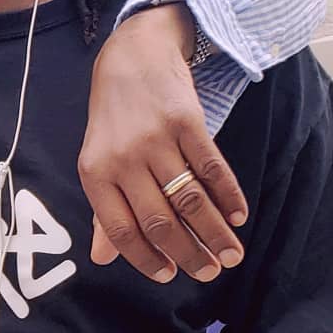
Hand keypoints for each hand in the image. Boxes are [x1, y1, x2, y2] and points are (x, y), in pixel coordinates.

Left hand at [78, 4, 246, 284]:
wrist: (131, 57)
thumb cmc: (112, 117)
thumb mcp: (97, 159)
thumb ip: (102, 209)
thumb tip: (100, 258)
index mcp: (94, 172)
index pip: (120, 229)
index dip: (146, 259)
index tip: (169, 276)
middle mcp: (122, 157)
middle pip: (160, 221)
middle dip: (188, 255)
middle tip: (210, 272)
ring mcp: (154, 139)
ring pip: (189, 200)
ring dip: (215, 233)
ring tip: (230, 255)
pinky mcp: (185, 122)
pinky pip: (212, 169)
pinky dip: (229, 196)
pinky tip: (238, 216)